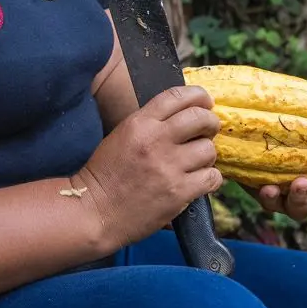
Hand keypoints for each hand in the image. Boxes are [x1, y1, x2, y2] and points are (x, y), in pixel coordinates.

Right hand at [76, 85, 222, 248]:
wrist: (95, 211)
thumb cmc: (105, 174)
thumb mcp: (122, 135)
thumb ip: (150, 123)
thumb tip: (183, 117)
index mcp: (140, 123)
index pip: (178, 96)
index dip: (199, 96)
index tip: (205, 102)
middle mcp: (156, 140)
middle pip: (200, 118)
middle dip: (210, 123)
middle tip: (209, 131)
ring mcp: (169, 167)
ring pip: (209, 150)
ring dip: (207, 155)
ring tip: (199, 162)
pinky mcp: (179, 192)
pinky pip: (211, 177)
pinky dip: (210, 178)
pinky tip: (200, 180)